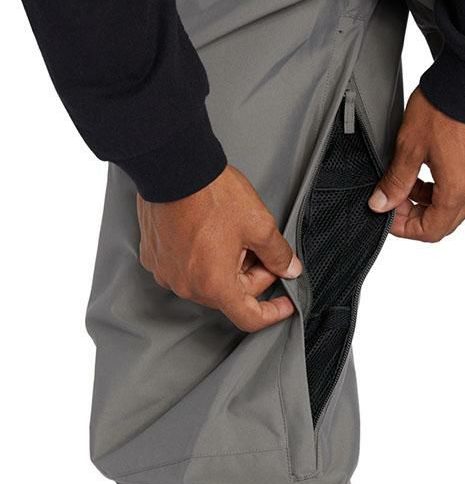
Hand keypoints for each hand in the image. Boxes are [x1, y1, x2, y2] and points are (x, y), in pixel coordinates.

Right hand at [137, 165, 301, 331]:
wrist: (173, 166)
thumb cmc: (212, 194)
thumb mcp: (259, 224)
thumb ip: (279, 254)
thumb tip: (289, 269)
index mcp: (214, 285)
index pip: (249, 317)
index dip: (272, 313)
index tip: (284, 304)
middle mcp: (187, 286)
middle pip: (230, 296)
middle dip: (252, 276)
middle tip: (260, 248)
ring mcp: (167, 273)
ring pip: (208, 282)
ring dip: (226, 267)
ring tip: (231, 235)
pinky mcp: (154, 258)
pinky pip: (186, 269)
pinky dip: (202, 259)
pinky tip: (210, 234)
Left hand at [369, 87, 464, 241]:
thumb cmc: (445, 106)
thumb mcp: (409, 147)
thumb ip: (395, 181)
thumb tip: (380, 204)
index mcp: (458, 190)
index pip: (431, 230)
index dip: (406, 229)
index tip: (389, 215)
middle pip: (446, 220)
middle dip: (417, 214)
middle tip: (397, 198)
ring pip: (457, 203)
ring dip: (431, 199)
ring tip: (410, 178)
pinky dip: (447, 184)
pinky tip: (431, 166)